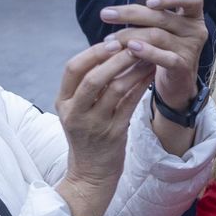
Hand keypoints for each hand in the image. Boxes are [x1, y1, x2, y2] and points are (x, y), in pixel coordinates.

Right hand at [54, 42, 155, 215]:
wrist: (91, 174)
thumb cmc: (88, 135)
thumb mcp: (78, 110)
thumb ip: (88, 84)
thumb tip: (110, 49)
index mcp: (64, 102)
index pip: (72, 68)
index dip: (93, 52)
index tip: (112, 41)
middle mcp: (75, 112)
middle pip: (93, 78)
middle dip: (115, 58)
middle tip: (134, 44)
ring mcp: (94, 125)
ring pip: (115, 90)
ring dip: (133, 70)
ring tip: (148, 56)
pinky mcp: (113, 134)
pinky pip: (130, 104)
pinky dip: (141, 87)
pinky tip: (151, 75)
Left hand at [97, 0, 207, 111]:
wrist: (177, 84)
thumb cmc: (166, 49)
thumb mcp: (165, 29)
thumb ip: (154, 14)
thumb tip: (122, 5)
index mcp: (192, 14)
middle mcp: (195, 28)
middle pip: (163, 16)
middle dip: (131, 13)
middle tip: (106, 14)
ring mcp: (191, 48)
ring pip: (157, 35)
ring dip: (129, 35)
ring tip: (110, 39)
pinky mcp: (183, 66)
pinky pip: (164, 57)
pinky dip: (146, 52)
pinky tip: (131, 48)